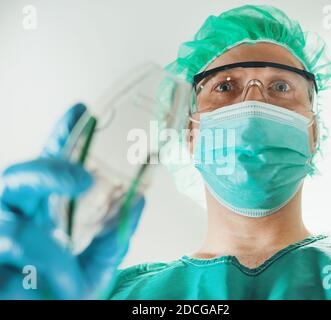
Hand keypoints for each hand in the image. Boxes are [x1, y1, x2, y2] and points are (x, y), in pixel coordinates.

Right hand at [0, 104, 144, 298]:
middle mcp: (17, 216)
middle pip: (20, 177)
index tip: (81, 110)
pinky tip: (41, 293)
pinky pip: (8, 268)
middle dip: (49, 173)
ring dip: (49, 255)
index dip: (62, 136)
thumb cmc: (65, 291)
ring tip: (70, 281)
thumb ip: (114, 236)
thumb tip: (139, 200)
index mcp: (45, 209)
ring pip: (15, 229)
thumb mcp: (96, 264)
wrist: (48, 316)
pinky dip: (30, 284)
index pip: (50, 164)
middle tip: (84, 178)